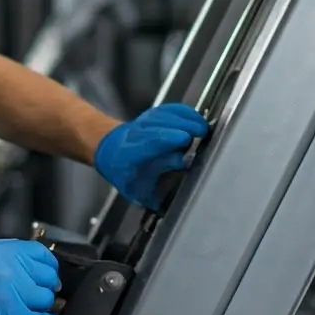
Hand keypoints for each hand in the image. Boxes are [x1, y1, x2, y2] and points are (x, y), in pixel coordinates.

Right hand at [0, 239, 61, 314]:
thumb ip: (6, 257)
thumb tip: (31, 267)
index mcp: (2, 249)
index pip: (42, 253)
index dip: (48, 266)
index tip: (48, 274)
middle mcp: (9, 266)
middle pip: (48, 276)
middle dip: (46, 287)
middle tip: (41, 294)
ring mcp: (11, 290)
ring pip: (46, 298)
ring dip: (43, 306)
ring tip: (36, 309)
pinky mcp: (10, 314)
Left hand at [94, 102, 208, 210]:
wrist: (110, 149)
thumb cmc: (125, 173)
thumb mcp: (134, 189)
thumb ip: (152, 195)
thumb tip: (168, 205)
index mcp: (129, 154)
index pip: (147, 142)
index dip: (165, 138)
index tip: (183, 139)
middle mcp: (136, 134)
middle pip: (159, 124)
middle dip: (181, 127)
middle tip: (202, 136)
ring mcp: (144, 122)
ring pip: (165, 115)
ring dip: (186, 120)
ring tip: (203, 130)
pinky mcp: (154, 115)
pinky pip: (171, 110)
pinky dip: (186, 113)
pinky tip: (198, 120)